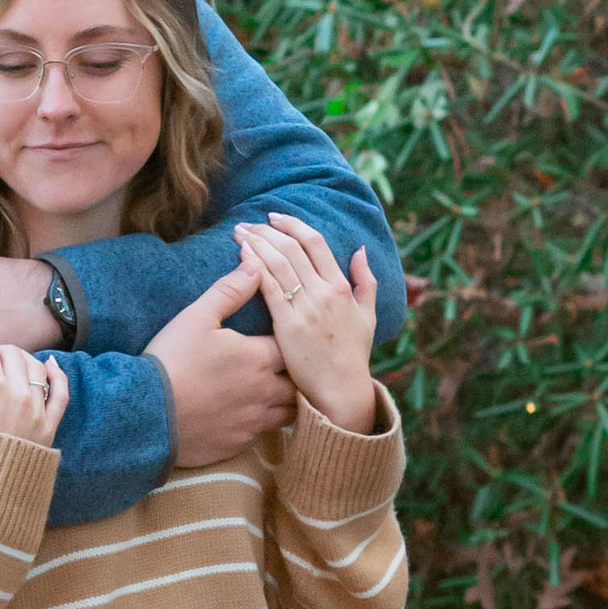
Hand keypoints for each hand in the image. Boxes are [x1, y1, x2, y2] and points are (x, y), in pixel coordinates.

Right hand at [146, 260, 297, 466]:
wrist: (146, 415)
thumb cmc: (171, 361)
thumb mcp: (197, 317)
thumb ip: (230, 290)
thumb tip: (255, 263)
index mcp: (260, 357)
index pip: (294, 344)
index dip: (292, 338)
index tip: (287, 334)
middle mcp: (265, 391)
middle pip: (300, 382)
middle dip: (298, 373)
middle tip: (291, 364)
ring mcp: (254, 421)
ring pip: (290, 412)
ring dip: (287, 401)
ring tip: (279, 391)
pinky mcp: (240, 443)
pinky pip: (265, 434)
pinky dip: (265, 423)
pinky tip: (253, 414)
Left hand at [234, 215, 379, 431]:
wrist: (341, 391)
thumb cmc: (352, 355)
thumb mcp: (368, 315)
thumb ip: (366, 280)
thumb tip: (359, 249)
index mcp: (342, 287)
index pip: (315, 242)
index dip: (293, 225)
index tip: (274, 217)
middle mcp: (324, 292)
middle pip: (292, 248)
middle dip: (267, 230)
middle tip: (248, 222)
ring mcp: (305, 308)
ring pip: (278, 263)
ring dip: (256, 243)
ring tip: (239, 233)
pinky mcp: (287, 326)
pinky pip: (268, 288)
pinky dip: (254, 268)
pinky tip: (242, 256)